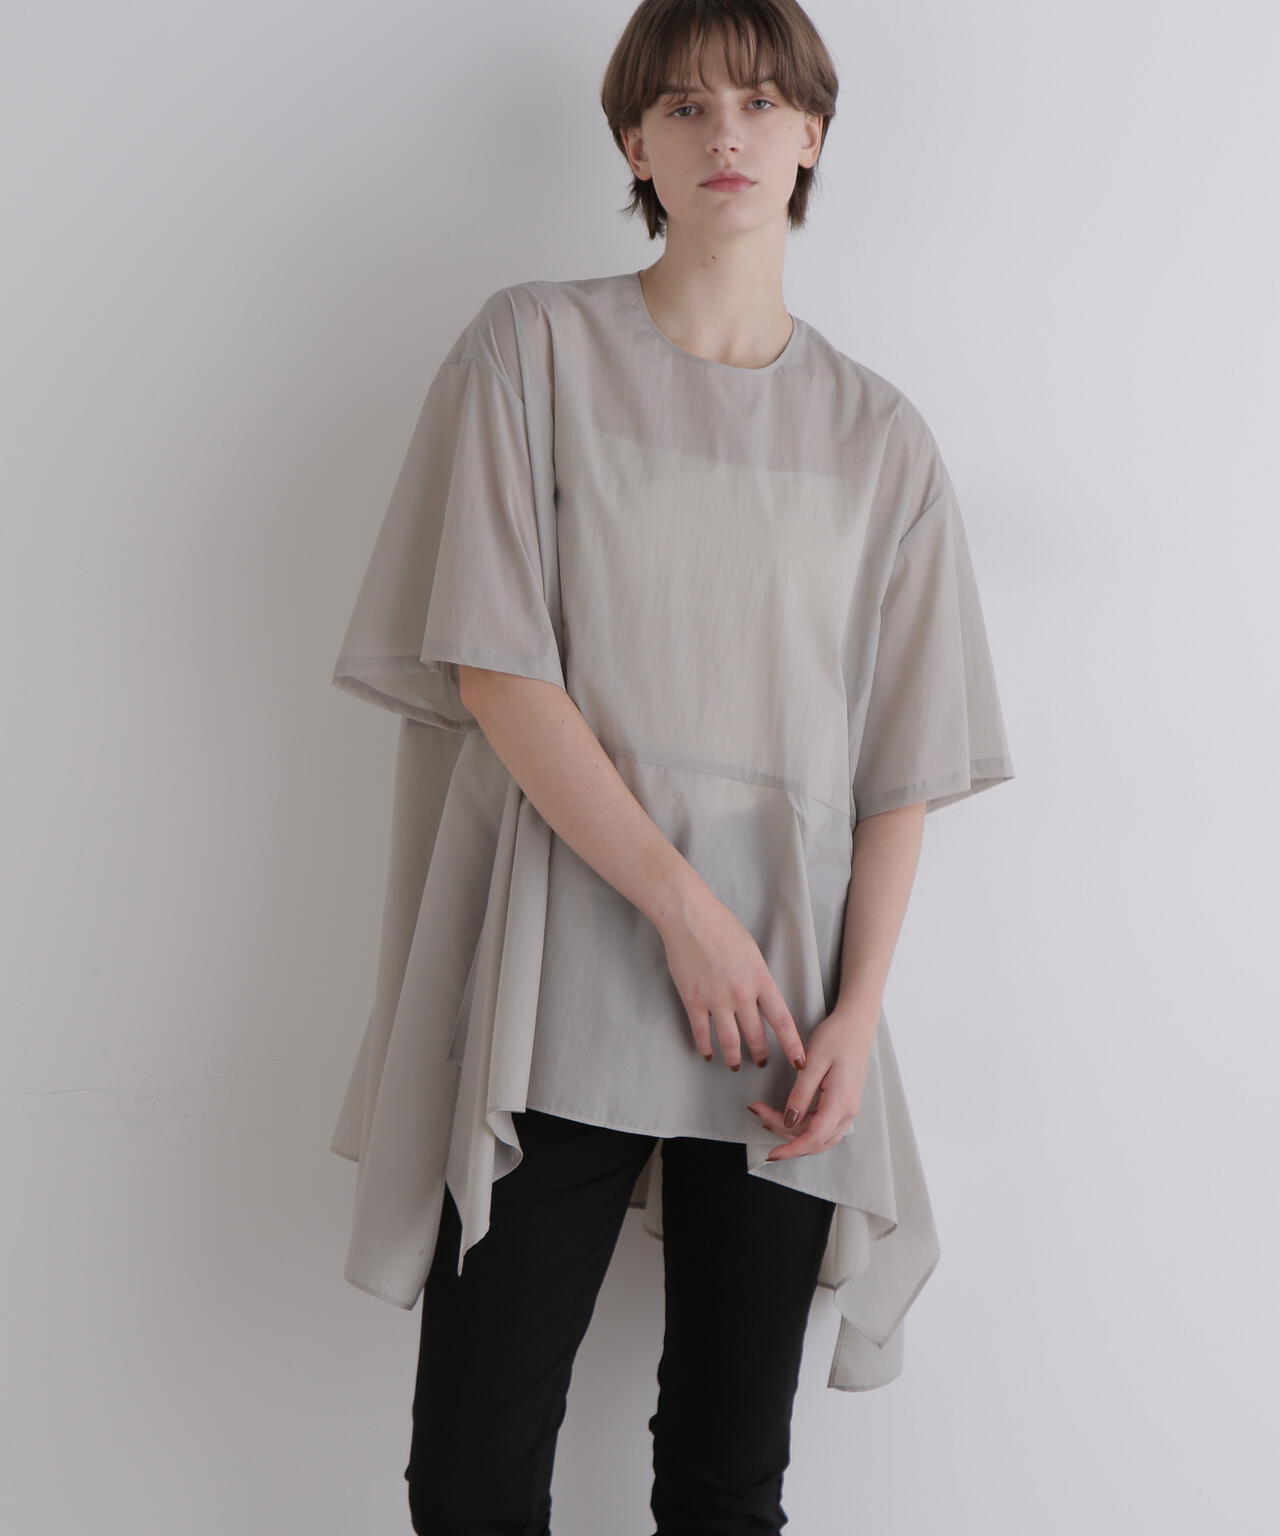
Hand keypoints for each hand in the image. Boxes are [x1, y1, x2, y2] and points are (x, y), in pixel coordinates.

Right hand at [657, 891, 808, 1073]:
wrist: (690, 917)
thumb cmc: (722, 926)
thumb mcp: (752, 951)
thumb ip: (758, 977)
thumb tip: (761, 996)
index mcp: (760, 979)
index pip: (782, 1020)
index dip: (792, 1045)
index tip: (799, 1061)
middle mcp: (741, 994)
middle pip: (755, 1036)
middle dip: (761, 1054)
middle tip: (762, 1062)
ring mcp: (716, 1000)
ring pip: (729, 1041)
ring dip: (734, 1057)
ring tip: (735, 1065)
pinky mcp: (693, 1001)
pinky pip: (701, 1033)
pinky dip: (705, 1047)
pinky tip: (707, 1054)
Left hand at [747, 1008, 874, 1160]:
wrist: (857, 1023)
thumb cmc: (836, 1037)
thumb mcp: (812, 1062)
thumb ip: (800, 1094)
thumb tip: (789, 1121)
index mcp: (841, 1102)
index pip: (814, 1138)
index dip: (791, 1149)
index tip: (771, 1153)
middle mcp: (848, 1111)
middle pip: (814, 1140)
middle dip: (784, 1135)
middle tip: (758, 1112)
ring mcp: (848, 1109)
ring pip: (820, 1137)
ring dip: (793, 1134)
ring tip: (767, 1116)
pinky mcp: (844, 1104)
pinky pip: (824, 1127)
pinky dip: (804, 1128)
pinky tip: (787, 1118)